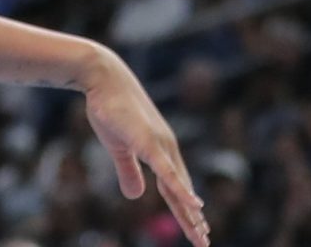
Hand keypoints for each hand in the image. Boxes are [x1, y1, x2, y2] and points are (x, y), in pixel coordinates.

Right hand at [82, 50, 207, 244]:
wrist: (104, 79)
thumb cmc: (112, 111)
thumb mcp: (119, 149)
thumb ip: (129, 172)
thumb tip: (136, 196)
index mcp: (160, 151)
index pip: (176, 188)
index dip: (185, 210)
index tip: (197, 229)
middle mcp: (166, 150)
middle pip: (182, 191)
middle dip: (192, 219)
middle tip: (205, 241)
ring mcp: (160, 145)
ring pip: (178, 186)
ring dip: (190, 212)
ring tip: (202, 234)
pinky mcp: (149, 142)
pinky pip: (167, 172)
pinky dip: (181, 189)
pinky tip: (194, 205)